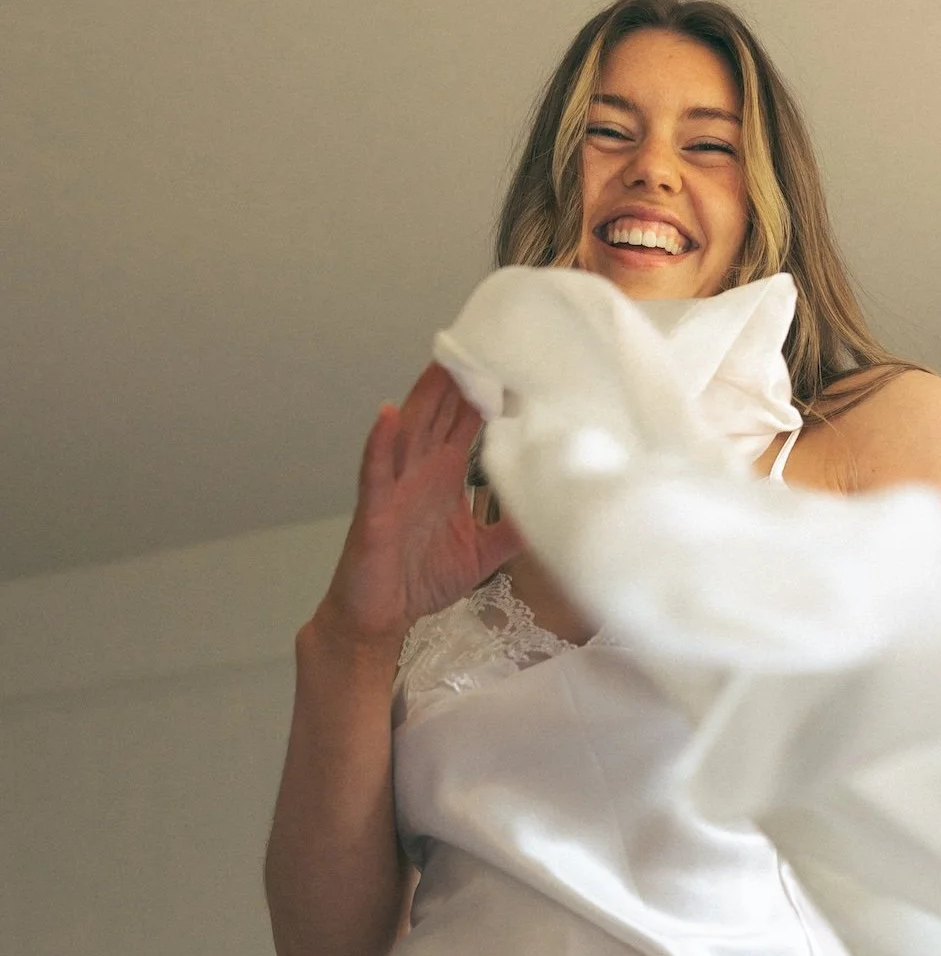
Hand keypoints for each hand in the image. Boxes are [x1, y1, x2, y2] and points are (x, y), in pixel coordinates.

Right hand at [316, 364, 523, 650]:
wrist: (381, 618)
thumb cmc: (420, 579)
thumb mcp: (482, 554)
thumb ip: (511, 530)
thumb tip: (551, 510)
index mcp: (443, 478)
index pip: (466, 425)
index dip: (485, 394)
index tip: (509, 361)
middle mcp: (419, 473)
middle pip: (439, 415)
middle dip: (457, 380)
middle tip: (480, 337)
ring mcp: (394, 488)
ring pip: (409, 432)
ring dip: (423, 397)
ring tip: (439, 362)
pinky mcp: (374, 510)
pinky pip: (375, 471)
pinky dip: (380, 442)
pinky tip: (388, 415)